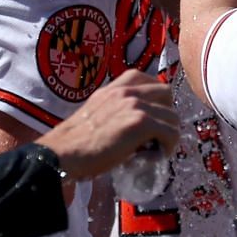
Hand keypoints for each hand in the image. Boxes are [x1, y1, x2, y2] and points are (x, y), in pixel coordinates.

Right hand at [35, 70, 178, 180]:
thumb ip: (117, 110)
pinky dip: (169, 146)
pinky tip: (159, 156)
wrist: (63, 153)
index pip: (149, 80)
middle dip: (167, 113)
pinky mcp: (140, 123)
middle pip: (166, 94)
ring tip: (157, 148)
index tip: (155, 117)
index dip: (157, 100)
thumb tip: (137, 125)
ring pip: (172, 116)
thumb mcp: (97, 113)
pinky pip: (171, 132)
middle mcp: (126, 91)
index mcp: (115, 87)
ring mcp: (135, 104)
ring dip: (169, 133)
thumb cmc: (76, 142)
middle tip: (159, 133)